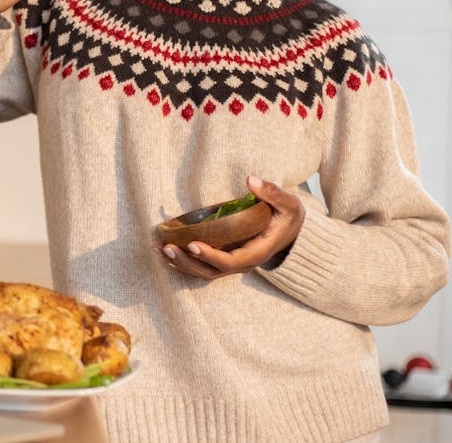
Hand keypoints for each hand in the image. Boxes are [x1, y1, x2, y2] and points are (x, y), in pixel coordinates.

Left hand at [158, 176, 305, 279]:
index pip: (231, 261)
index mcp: (258, 252)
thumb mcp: (288, 203)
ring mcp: (233, 264)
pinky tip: (163, 250)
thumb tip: (250, 180)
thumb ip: (272, 192)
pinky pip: (202, 265)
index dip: (211, 256)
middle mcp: (244, 263)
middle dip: (188, 261)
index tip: (192, 244)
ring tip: (158, 250)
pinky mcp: (224, 259)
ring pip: (204, 272)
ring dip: (181, 263)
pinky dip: (183, 260)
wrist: (293, 232)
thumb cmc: (288, 216)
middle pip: (212, 271)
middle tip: (167, 248)